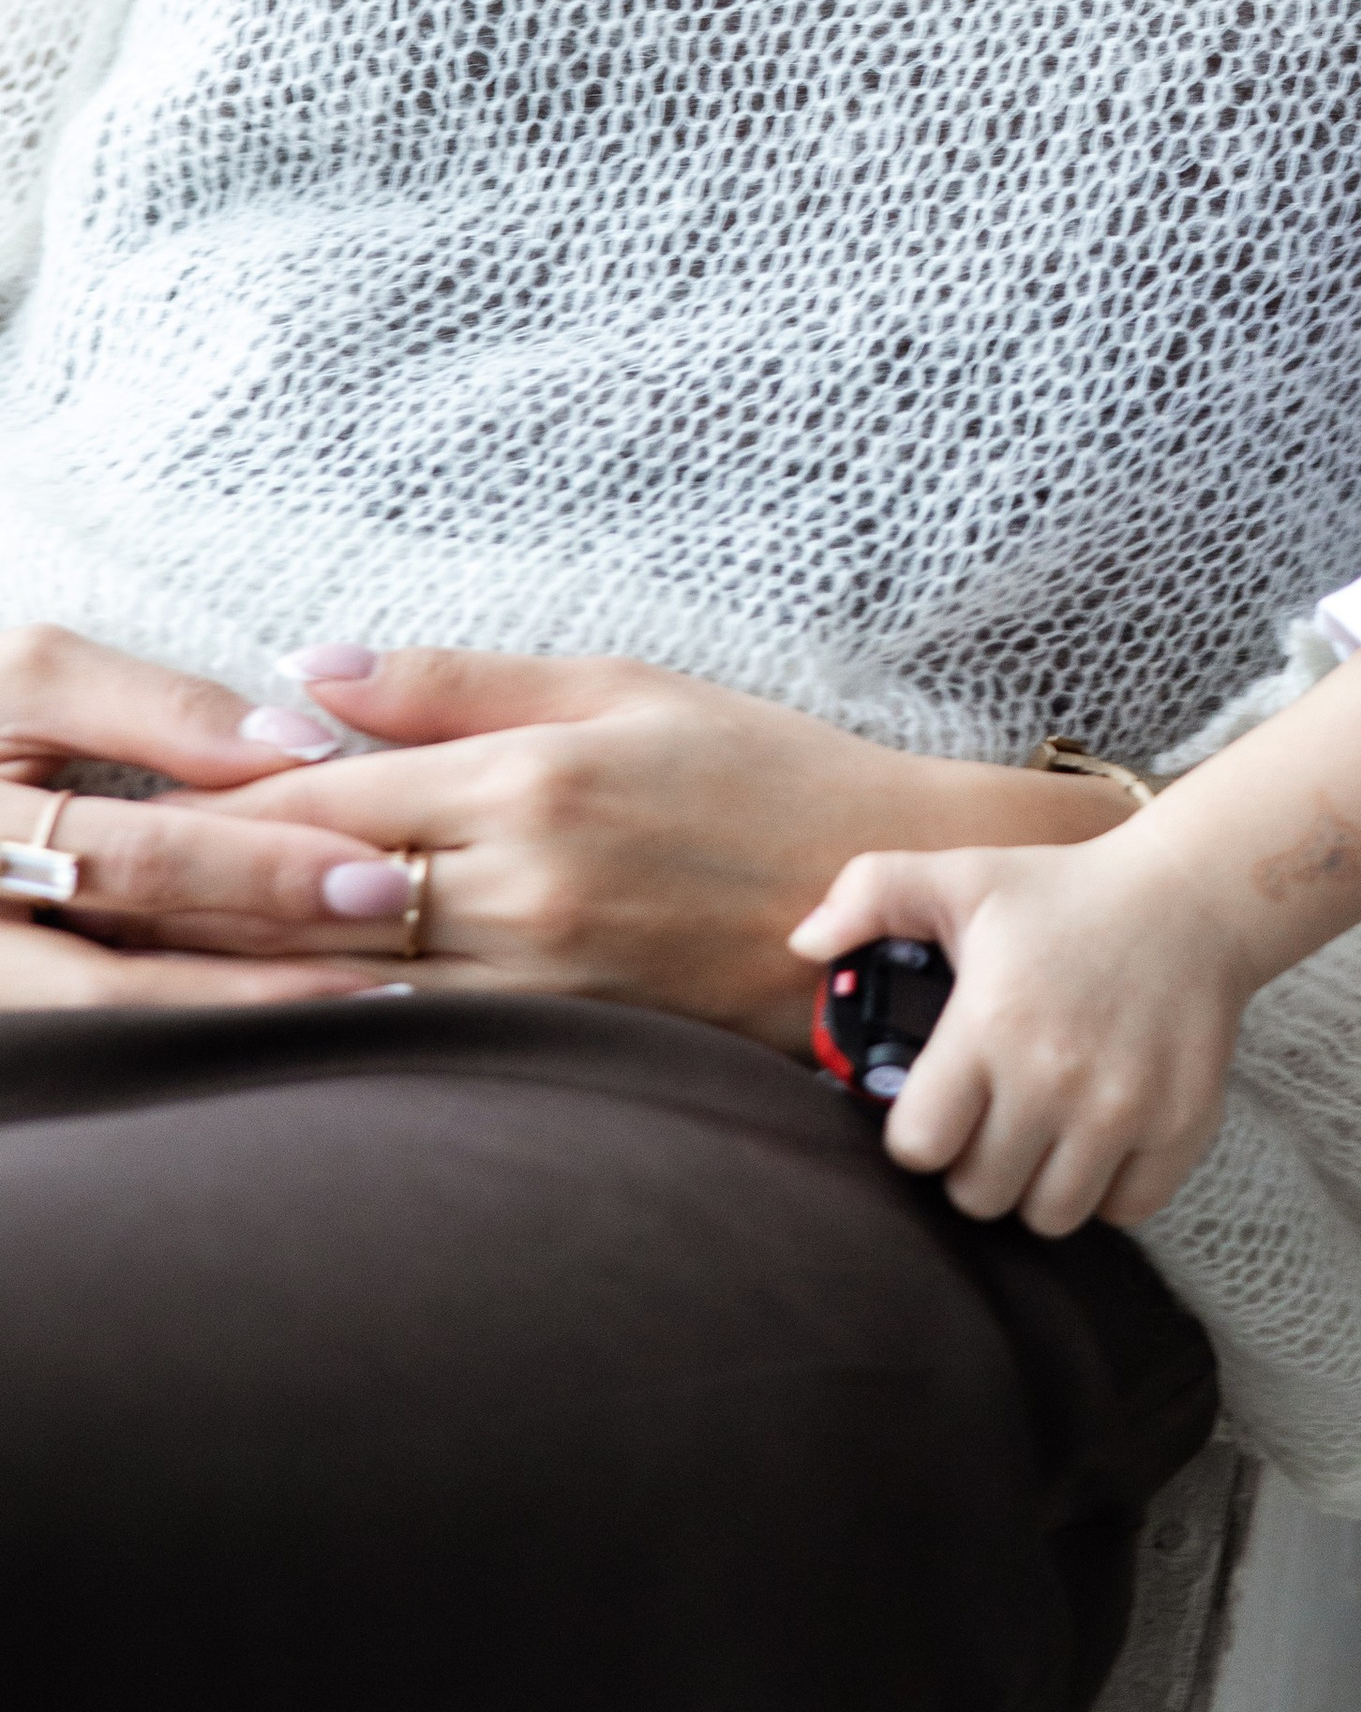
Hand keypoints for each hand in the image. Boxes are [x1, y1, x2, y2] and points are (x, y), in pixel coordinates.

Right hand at [0, 621, 416, 1009]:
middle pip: (124, 970)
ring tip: (361, 1021)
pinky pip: (93, 1052)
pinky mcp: (6, 1028)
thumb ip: (157, 708)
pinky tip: (277, 1043)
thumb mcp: (25, 681)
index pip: (133, 855)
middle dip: (264, 972)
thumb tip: (298, 746)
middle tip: (387, 970)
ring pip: (107, 1034)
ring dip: (235, 1032)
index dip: (257, 865)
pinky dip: (188, 1046)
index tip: (374, 874)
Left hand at [208, 645, 1129, 1048]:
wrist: (892, 917)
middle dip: (193, 891)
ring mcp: (539, 977)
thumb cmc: (766, 777)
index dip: (215, 804)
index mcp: (533, 776)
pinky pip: (410, 1037)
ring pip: (339, 978)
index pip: (320, 795)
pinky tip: (280, 1013)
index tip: (147, 801)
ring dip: (240, 969)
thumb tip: (313, 668)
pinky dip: (331, 1020)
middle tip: (117, 882)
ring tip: (161, 953)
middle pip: (306, 894)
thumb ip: (463, 682)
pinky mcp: (560, 1043)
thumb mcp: (624, 687)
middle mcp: (523, 882)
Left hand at [793, 823, 1250, 1236]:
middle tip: (990, 1121)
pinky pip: (1124, 1211)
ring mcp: (1123, 1109)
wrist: (1193, 896)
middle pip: (980, 1195)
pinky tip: (1098, 1139)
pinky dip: (1107, 1190)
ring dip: (1036, 1187)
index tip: (936, 1108)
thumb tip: (802, 942)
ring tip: (1040, 1136)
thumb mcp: (962, 875)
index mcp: (990, 1024)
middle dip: (974, 1166)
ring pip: (1049, 1216)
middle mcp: (1055, 1076)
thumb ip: (870, 893)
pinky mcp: (1179, 1126)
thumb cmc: (1065, 891)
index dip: (918, 1135)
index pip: (919, 1147)